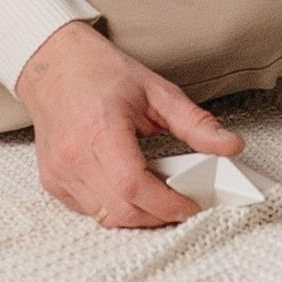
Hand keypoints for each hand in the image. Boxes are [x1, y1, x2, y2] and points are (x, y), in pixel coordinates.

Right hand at [12, 19, 245, 228]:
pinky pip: (88, 210)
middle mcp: (74, 154)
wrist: (53, 64)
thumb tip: (230, 145)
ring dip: (136, 214)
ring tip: (156, 192)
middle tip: (180, 203)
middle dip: (157, 215)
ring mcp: (59, 171)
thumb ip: (195, 123)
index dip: (166, 204)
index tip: (190, 205)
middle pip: (121, 210)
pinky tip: (126, 187)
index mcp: (101, 128)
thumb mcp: (156, 90)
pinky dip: (113, 207)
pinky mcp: (52, 181)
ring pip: (104, 216)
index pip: (134, 185)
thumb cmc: (100, 72)